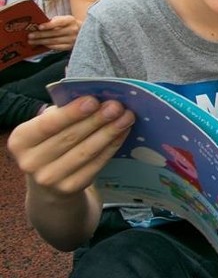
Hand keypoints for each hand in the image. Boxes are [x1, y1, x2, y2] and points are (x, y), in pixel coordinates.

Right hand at [7, 96, 134, 197]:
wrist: (49, 182)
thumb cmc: (51, 143)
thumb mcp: (48, 127)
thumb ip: (64, 113)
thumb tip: (96, 99)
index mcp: (21, 140)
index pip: (48, 124)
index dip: (72, 113)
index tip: (93, 100)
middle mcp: (30, 162)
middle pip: (70, 137)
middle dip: (97, 120)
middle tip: (117, 106)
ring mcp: (50, 178)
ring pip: (86, 151)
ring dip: (110, 132)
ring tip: (127, 117)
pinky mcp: (70, 188)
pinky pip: (96, 164)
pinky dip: (112, 146)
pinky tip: (123, 133)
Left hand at [28, 15, 80, 50]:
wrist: (84, 32)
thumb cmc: (69, 25)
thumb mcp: (65, 19)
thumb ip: (55, 21)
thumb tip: (39, 25)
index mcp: (70, 20)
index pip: (59, 22)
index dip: (49, 25)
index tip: (39, 27)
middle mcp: (73, 30)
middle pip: (54, 33)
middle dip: (41, 35)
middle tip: (30, 36)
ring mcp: (72, 39)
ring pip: (54, 41)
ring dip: (41, 41)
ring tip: (32, 41)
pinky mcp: (70, 46)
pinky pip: (57, 47)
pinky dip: (48, 46)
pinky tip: (41, 45)